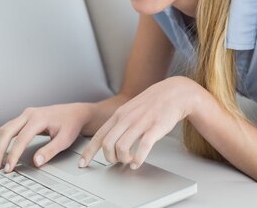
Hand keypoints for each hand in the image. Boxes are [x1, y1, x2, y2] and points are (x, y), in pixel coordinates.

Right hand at [0, 102, 92, 172]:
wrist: (74, 113)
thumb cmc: (70, 125)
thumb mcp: (64, 140)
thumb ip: (49, 151)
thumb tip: (36, 162)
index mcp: (39, 118)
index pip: (21, 139)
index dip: (13, 155)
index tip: (8, 168)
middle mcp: (29, 114)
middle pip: (6, 131)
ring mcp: (25, 115)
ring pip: (4, 129)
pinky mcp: (23, 119)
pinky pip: (7, 129)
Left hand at [79, 76, 198, 169]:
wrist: (174, 93)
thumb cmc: (151, 103)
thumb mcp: (130, 110)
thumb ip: (119, 123)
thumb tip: (108, 141)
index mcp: (118, 115)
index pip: (98, 135)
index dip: (89, 152)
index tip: (83, 163)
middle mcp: (126, 119)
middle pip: (107, 144)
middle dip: (109, 158)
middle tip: (116, 162)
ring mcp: (140, 123)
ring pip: (122, 147)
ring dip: (123, 160)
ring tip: (129, 162)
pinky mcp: (155, 128)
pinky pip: (143, 147)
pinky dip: (138, 159)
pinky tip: (138, 163)